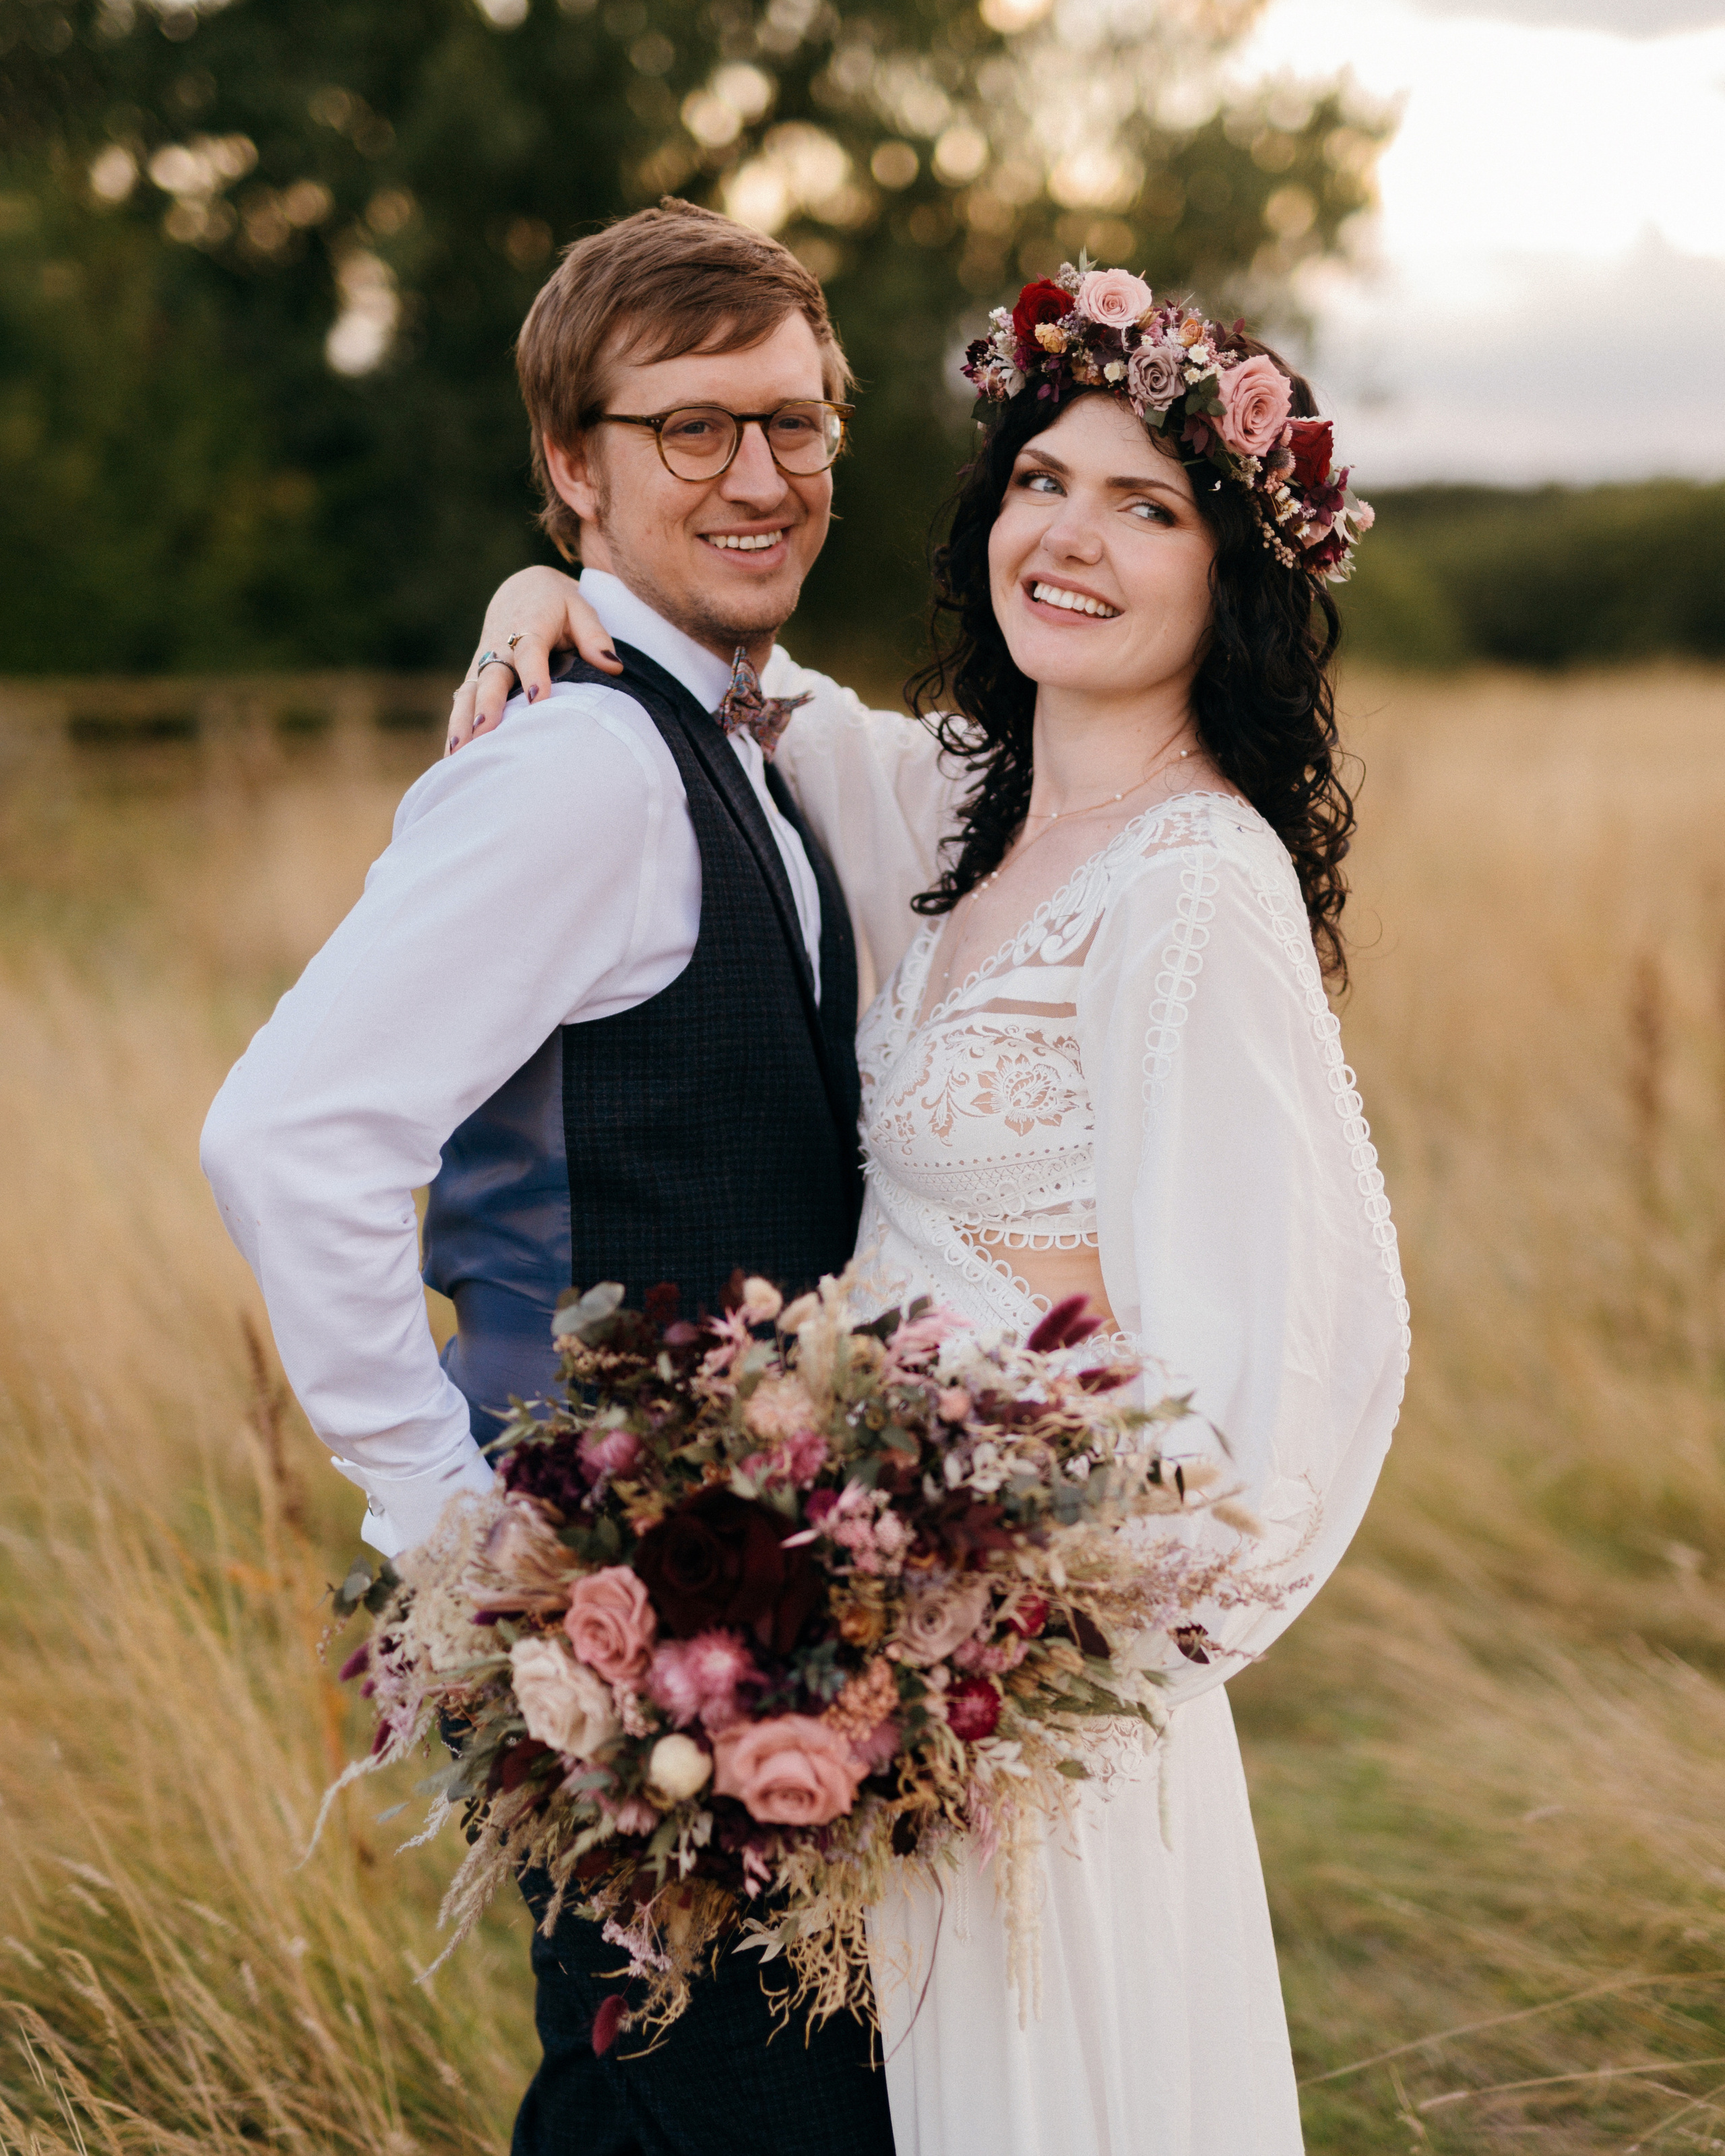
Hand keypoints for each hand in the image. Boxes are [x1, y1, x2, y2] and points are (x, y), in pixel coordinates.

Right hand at [445, 567, 623, 754]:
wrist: (523, 590)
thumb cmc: (558, 605)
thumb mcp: (580, 609)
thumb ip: (595, 636)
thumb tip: (613, 666)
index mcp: (529, 627)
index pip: (530, 651)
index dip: (533, 673)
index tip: (538, 698)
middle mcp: (500, 647)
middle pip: (491, 677)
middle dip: (487, 706)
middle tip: (484, 733)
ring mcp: (484, 663)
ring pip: (469, 693)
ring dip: (462, 722)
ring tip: (459, 754)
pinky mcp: (476, 677)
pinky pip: (463, 703)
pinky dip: (456, 728)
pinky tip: (453, 758)